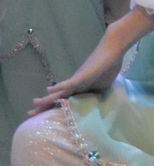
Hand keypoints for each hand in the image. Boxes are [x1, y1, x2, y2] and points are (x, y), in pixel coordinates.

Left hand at [29, 7, 153, 114]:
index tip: (41, 116)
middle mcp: (75, 84)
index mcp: (80, 88)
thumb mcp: (104, 85)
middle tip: (29, 114)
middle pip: (57, 97)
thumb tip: (95, 103)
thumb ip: (97, 93)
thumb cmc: (109, 65)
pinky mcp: (83, 75)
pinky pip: (70, 82)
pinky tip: (49, 89)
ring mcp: (78, 79)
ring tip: (34, 103)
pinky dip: (60, 87)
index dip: (53, 108)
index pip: (64, 101)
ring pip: (60, 91)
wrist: (113, 48)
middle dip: (44, 106)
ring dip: (47, 98)